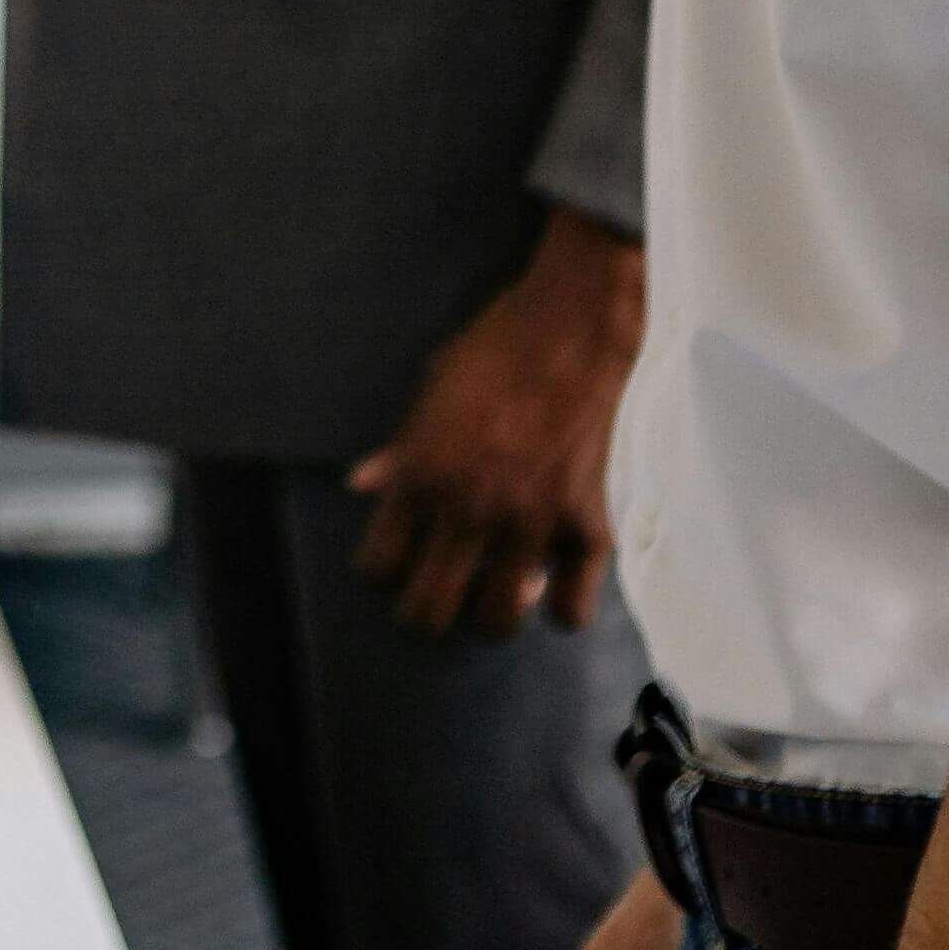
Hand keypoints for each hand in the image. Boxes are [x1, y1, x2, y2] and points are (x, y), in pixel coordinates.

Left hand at [350, 207, 645, 638]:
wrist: (574, 327)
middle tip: (443, 592)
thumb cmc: (494, 349)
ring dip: (492, 615)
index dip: (384, 572)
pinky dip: (562, 608)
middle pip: (427, 613)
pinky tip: (556, 583)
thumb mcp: (430, 391)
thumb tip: (362, 485)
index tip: (399, 561)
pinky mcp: (586, 526)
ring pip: (496, 623)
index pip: (378, 568)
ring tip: (499, 591)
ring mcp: (530, 523)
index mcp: (421, 476)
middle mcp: (469, 510)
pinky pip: (571, 611)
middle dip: (427, 612)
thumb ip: (400, 450)